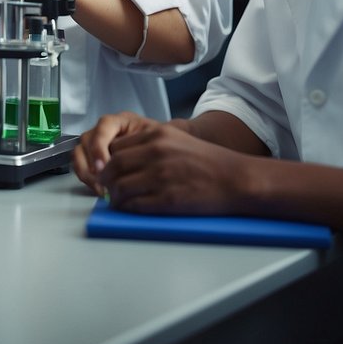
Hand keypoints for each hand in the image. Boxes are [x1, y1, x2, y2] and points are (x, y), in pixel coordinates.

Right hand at [72, 111, 159, 195]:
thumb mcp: (157, 141)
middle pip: (87, 141)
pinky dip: (87, 179)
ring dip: (86, 173)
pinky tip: (100, 190)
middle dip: (91, 163)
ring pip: (79, 154)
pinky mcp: (91, 158)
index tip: (106, 165)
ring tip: (102, 189)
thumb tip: (126, 162)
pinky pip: (81, 166)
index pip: (103, 127)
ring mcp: (95, 143)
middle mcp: (103, 130)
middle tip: (103, 181)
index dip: (99, 146)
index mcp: (119, 121)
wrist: (162, 155)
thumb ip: (145, 145)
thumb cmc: (160, 146)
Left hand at [98, 121, 255, 214]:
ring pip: (119, 187)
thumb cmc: (208, 161)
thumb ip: (149, 144)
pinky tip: (130, 208)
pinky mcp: (167, 199)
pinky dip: (127, 208)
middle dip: (106, 179)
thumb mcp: (176, 139)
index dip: (107, 161)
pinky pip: (134, 205)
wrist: (236, 179)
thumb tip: (120, 157)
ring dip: (114, 196)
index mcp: (156, 134)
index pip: (115, 147)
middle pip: (112, 166)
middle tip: (107, 188)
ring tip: (118, 200)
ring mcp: (160, 176)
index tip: (109, 171)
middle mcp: (155, 152)